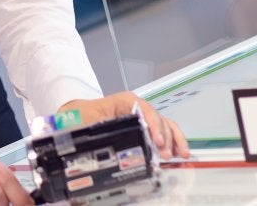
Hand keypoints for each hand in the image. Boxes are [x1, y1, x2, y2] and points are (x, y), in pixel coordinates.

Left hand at [59, 92, 190, 159]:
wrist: (77, 115)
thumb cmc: (82, 115)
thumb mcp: (87, 120)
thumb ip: (98, 128)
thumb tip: (109, 141)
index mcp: (124, 101)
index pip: (144, 109)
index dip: (153, 124)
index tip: (157, 141)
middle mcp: (137, 107)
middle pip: (157, 118)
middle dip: (165, 137)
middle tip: (165, 155)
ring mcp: (143, 116)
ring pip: (165, 124)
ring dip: (174, 139)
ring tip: (177, 155)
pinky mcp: (144, 126)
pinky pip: (163, 130)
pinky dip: (173, 140)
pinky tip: (179, 152)